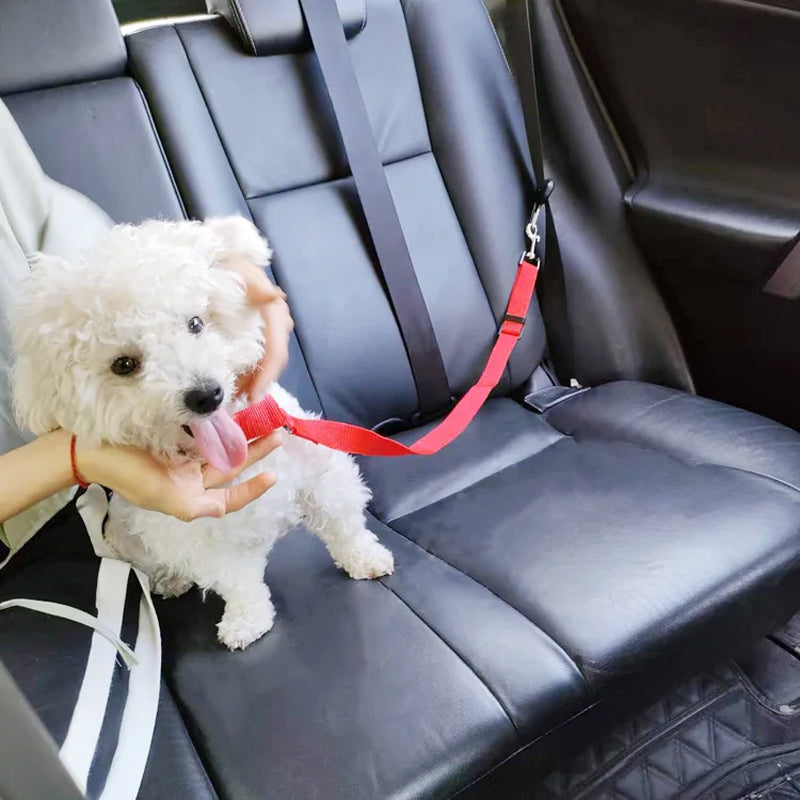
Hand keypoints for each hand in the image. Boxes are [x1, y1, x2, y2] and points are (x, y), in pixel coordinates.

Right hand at [77, 433, 282, 520]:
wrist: (91, 447)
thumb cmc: (126, 474)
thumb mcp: (162, 499)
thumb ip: (195, 507)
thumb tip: (221, 509)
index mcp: (188, 493)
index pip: (228, 496)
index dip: (251, 490)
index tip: (273, 476)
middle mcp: (190, 474)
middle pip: (231, 464)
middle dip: (256, 451)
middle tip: (278, 433)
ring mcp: (185, 452)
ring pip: (222, 444)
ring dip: (243, 433)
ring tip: (264, 418)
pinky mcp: (177, 432)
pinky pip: (207, 428)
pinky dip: (222, 422)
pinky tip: (238, 410)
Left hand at [225, 257, 293, 400]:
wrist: (218, 255)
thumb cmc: (225, 261)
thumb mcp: (237, 268)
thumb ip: (254, 283)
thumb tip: (275, 297)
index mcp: (273, 310)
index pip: (276, 349)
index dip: (266, 375)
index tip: (252, 396)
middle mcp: (276, 321)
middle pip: (274, 360)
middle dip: (259, 383)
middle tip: (240, 404)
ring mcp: (268, 327)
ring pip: (268, 361)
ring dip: (254, 380)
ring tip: (235, 399)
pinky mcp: (258, 330)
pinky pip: (259, 355)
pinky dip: (248, 371)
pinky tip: (235, 383)